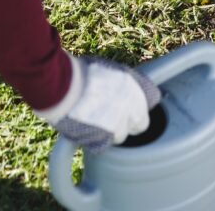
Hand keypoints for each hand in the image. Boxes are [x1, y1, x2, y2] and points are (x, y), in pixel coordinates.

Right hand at [35, 54, 160, 151]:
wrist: (61, 87)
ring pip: (121, 135)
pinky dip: (96, 139)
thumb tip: (124, 88)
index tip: (133, 100)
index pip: (153, 98)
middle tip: (113, 113)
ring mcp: (118, 128)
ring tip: (95, 118)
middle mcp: (132, 110)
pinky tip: (86, 126)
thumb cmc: (81, 72)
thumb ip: (123, 82)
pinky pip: (103, 145)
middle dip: (129, 119)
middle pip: (140, 123)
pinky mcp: (102, 143)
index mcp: (136, 88)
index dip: (141, 100)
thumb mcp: (109, 69)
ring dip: (112, 130)